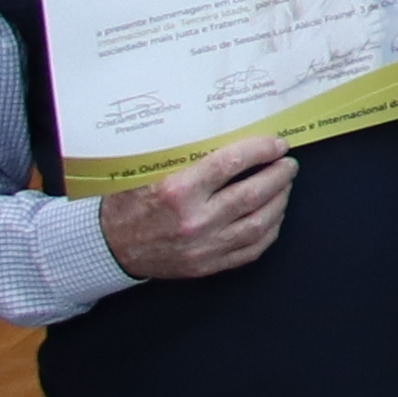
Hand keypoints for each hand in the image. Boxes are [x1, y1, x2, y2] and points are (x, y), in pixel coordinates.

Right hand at [100, 131, 295, 281]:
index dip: (260, 150)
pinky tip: (274, 216)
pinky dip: (269, 230)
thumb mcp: (147, 171)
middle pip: (252, 195)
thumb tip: (227, 130)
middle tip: (288, 164)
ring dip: (279, 202)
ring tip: (284, 186)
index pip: (231, 163)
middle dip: (278, 176)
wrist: (108, 247)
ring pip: (259, 224)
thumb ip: (184, 156)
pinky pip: (251, 249)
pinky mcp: (207, 266)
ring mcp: (203, 248)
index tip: (277, 144)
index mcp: (177, 191)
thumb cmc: (128, 202)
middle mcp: (194, 221)